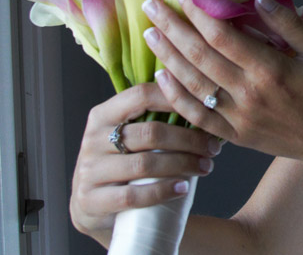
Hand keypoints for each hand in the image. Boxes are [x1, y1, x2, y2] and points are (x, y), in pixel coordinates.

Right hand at [70, 84, 219, 244]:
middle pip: (150, 132)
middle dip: (189, 140)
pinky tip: (183, 188)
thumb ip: (154, 118)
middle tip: (213, 148)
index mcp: (103, 115)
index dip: (176, 99)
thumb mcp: (131, 136)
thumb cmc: (125, 163)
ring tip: (206, 167)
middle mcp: (92, 139)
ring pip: (145, 164)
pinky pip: (133, 195)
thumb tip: (203, 104)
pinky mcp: (91, 200)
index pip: (141, 95)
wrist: (95, 206)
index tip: (205, 110)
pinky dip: (163, 191)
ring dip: (183, 164)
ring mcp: (89, 170)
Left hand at [141, 0, 302, 165]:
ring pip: (193, 84)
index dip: (199, 11)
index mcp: (272, 69)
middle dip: (173, 27)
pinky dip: (176, 96)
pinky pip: (197, 117)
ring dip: (168, 56)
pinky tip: (161, 76)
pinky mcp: (236, 136)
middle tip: (153, 5)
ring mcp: (239, 118)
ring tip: (150, 33)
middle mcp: (250, 94)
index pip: (223, 35)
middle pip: (200, 56)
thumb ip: (291, 25)